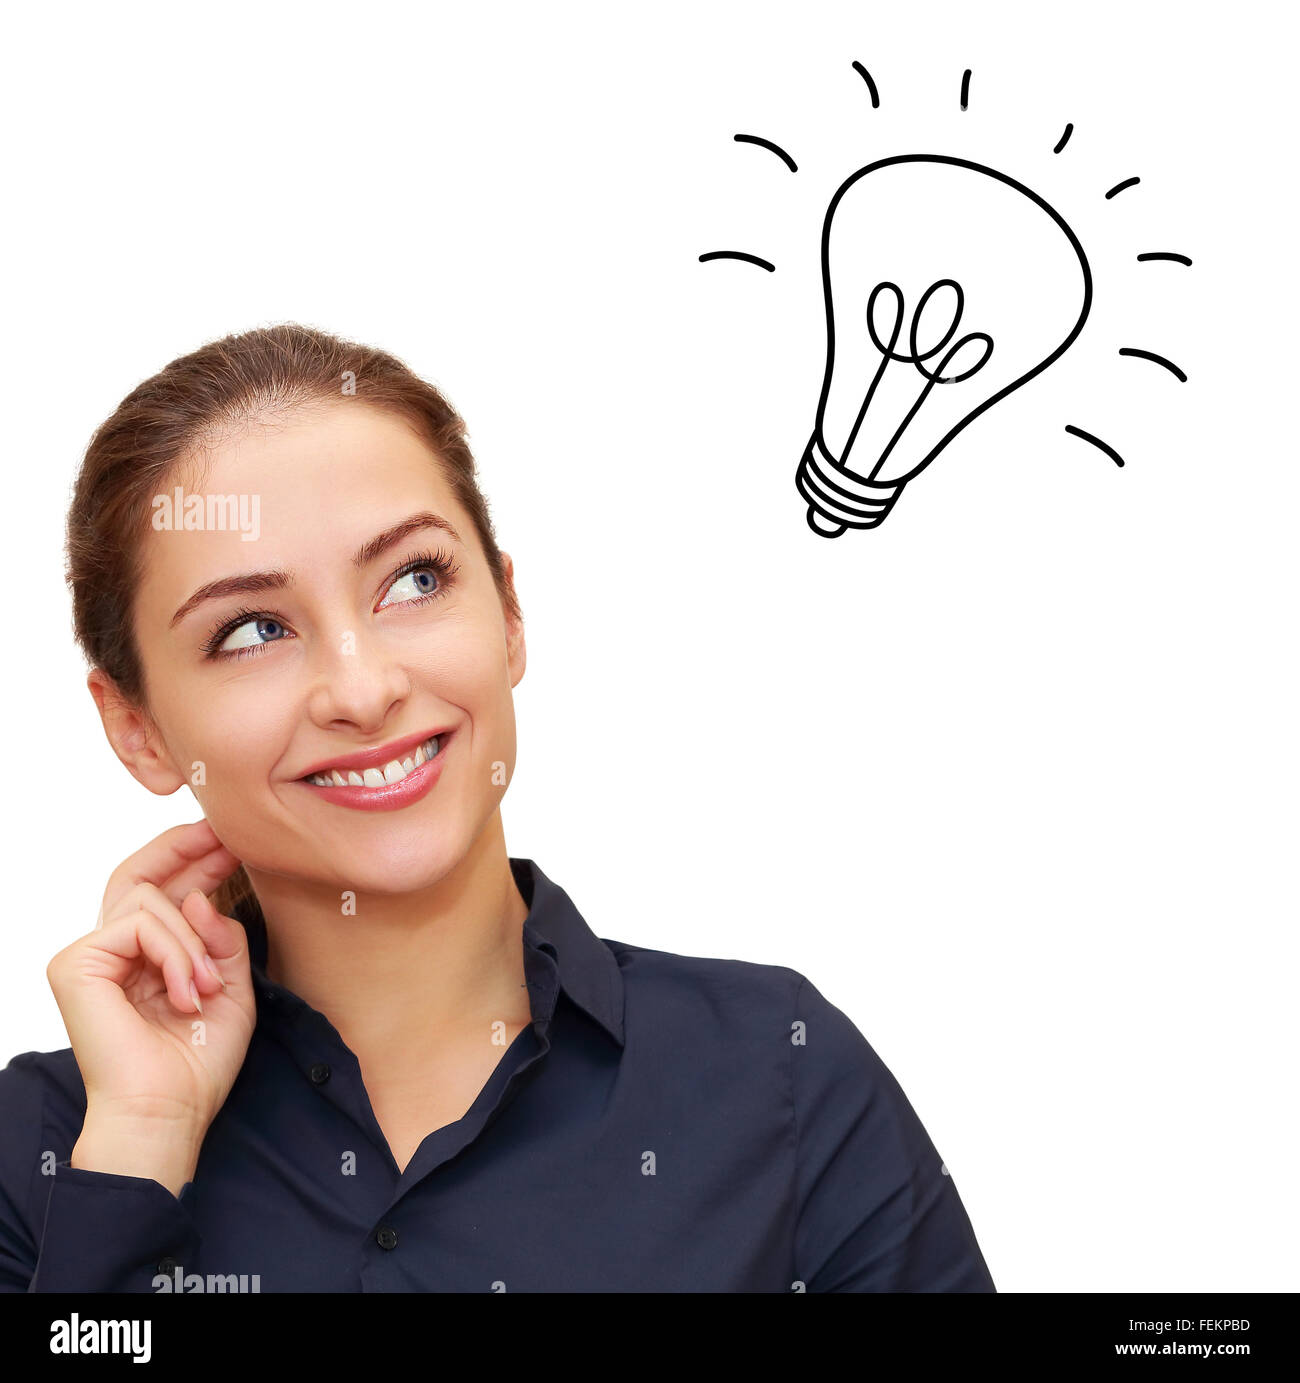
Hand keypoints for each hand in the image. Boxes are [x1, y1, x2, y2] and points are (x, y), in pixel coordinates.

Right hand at [47, 820, 256, 1139]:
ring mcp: (90, 955)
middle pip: (138, 874)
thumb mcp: (230, 986)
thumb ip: (222, 938)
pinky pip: (140, 925)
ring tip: (206, 991)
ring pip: (152, 899)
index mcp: (146, 956)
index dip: (193, 860)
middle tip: (223, 837)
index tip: (229, 841)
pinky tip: (187, 993)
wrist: (168, 1110)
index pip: (161, 891)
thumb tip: (200, 896)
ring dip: (193, 943)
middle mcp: (114, 951)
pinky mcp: (76, 964)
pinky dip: (175, 954)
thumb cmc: (198, 1062)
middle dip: (184, 850)